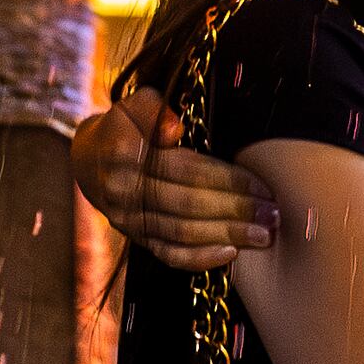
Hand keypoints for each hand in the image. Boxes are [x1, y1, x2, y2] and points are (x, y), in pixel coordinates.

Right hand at [74, 89, 273, 270]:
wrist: (90, 161)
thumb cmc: (126, 127)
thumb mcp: (135, 104)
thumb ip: (153, 108)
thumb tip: (174, 129)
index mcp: (125, 155)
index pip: (185, 170)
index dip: (226, 178)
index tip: (261, 184)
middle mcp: (125, 193)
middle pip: (187, 205)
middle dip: (236, 210)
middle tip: (273, 214)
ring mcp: (130, 221)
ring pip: (182, 233)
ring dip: (227, 236)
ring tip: (264, 236)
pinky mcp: (137, 239)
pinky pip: (168, 255)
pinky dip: (199, 258)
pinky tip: (230, 254)